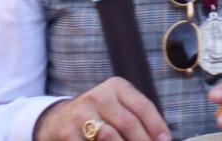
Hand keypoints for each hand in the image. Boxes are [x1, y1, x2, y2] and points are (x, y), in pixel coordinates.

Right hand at [34, 78, 170, 140]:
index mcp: (116, 87)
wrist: (56, 119)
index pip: (143, 106)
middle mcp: (99, 96)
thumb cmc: (98, 115)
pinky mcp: (67, 132)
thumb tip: (161, 138)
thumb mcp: (116, 106)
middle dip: (142, 140)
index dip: (157, 126)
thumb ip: (136, 117)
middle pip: (128, 122)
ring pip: (110, 136)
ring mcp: (81, 114)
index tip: (165, 140)